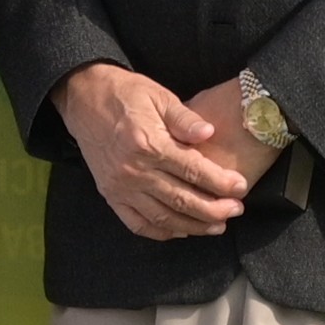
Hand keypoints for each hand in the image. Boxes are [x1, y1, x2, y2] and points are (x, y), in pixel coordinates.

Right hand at [56, 61, 250, 243]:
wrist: (83, 98)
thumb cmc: (126, 94)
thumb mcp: (158, 95)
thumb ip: (185, 118)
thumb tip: (209, 132)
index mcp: (148, 143)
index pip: (193, 169)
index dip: (220, 182)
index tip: (241, 187)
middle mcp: (133, 170)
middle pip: (181, 199)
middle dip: (213, 209)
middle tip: (236, 210)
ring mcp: (120, 186)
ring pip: (162, 216)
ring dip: (193, 226)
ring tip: (217, 226)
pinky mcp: (110, 195)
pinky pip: (137, 223)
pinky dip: (161, 231)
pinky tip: (181, 231)